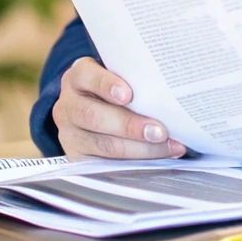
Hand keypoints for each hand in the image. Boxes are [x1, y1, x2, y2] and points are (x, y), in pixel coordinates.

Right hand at [52, 57, 185, 159]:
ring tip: (167, 147)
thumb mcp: (118, 77)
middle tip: (159, 131)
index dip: (106, 85)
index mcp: (78, 77)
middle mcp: (69, 104)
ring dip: (139, 148)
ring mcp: (69, 133)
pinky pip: (104, 164)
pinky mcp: (77, 158)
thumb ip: (135, 80)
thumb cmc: (115, 89)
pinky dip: (134, 163)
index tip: (128, 95)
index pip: (86, 76)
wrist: (92, 110)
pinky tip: (157, 159)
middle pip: (93, 115)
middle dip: (129, 125)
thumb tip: (172, 89)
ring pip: (102, 144)